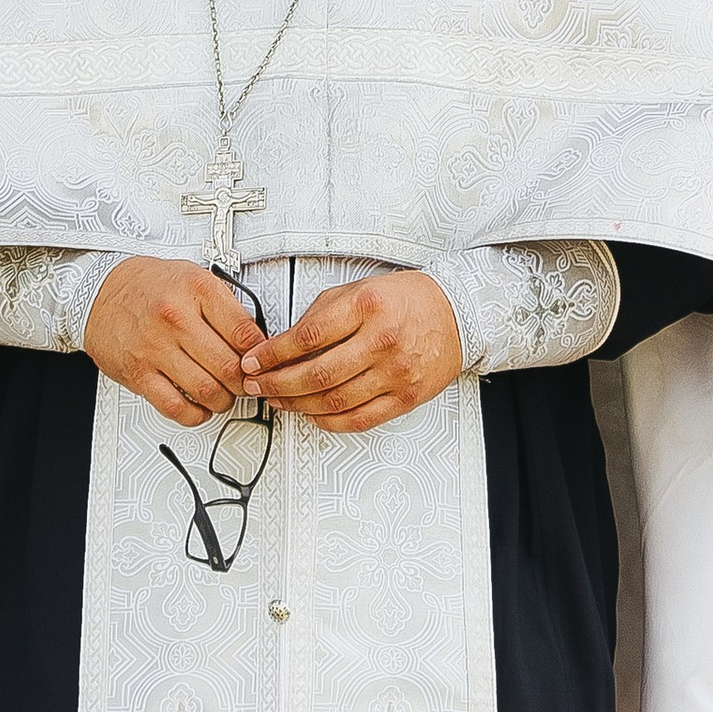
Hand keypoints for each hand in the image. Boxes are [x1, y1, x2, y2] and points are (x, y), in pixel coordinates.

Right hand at [84, 256, 265, 426]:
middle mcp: (176, 318)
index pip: (245, 333)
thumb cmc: (148, 285)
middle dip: (245, 382)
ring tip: (224, 394)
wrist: (99, 291)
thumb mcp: (194, 277)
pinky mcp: (138, 373)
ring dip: (223, 400)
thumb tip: (256, 339)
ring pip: (207, 391)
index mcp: (197, 290)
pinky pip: (176, 407)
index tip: (261, 361)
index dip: (261, 354)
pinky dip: (195, 415)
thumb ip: (225, 306)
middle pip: (229, 366)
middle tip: (246, 382)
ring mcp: (156, 348)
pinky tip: (200, 407)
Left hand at [245, 270, 463, 433]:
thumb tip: (283, 344)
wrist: (457, 314)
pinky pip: (360, 420)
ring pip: (335, 401)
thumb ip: (321, 315)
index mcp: (368, 307)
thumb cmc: (407, 300)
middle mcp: (383, 341)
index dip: (273, 353)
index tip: (254, 360)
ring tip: (277, 400)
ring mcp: (396, 374)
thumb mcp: (359, 290)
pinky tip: (311, 414)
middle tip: (257, 385)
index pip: (308, 337)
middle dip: (277, 383)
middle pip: (317, 374)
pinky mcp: (405, 398)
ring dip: (297, 405)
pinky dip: (328, 422)